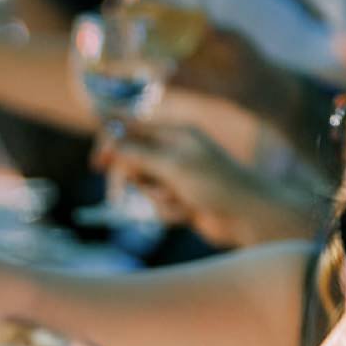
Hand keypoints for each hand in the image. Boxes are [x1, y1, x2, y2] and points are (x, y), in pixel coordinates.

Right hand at [94, 121, 316, 246]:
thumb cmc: (217, 184)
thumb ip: (139, 152)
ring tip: (178, 202)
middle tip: (124, 195)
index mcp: (175, 133)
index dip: (112, 142)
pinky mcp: (179, 199)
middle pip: (131, 159)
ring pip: (142, 186)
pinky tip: (187, 213)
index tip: (97, 163)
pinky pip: (156, 205)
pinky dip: (167, 212)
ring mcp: (175, 176)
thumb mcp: (173, 165)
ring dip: (155, 199)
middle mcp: (173, 152)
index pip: (132, 128)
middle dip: (132, 178)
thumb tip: (109, 140)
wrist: (247, 217)